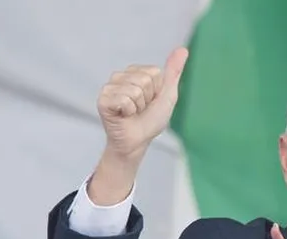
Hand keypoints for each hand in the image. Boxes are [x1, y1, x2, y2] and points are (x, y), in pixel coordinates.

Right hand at [88, 47, 187, 204]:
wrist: (138, 140)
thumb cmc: (152, 119)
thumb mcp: (168, 94)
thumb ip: (173, 72)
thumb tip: (183, 49)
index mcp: (137, 72)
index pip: (154, 72)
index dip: (157, 91)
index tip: (151, 101)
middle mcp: (121, 76)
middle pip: (145, 80)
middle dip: (148, 99)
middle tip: (141, 109)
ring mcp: (110, 87)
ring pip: (135, 90)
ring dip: (138, 107)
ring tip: (133, 113)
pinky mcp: (103, 99)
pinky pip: (123, 100)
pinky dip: (129, 112)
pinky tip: (123, 115)